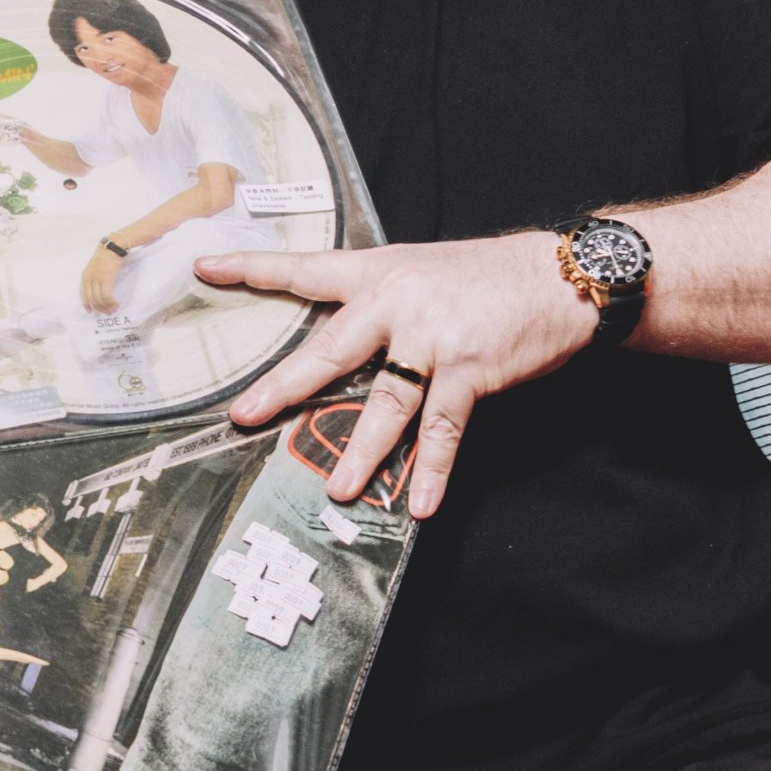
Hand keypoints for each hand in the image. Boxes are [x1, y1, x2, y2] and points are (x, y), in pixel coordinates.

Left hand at [81, 240, 125, 313]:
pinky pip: (107, 296)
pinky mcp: (106, 279)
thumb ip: (93, 279)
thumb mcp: (94, 268)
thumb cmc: (105, 257)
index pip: (83, 295)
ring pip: (100, 299)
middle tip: (107, 313)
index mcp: (84, 277)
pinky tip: (116, 303)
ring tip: (113, 310)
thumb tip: (97, 292)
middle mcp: (89, 279)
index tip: (91, 312)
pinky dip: (111, 302)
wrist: (112, 247)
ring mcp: (97, 279)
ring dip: (107, 307)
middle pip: (92, 299)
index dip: (87, 305)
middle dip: (100, 308)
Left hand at [206, 232, 597, 517]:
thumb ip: (380, 304)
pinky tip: (421, 502)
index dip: (254, 269)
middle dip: (284, 387)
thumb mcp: (422, 272)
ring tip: (337, 490)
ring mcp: (434, 337)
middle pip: (329, 350)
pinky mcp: (470, 369)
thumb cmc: (488, 279)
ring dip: (361, 452)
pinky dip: (432, 469)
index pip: (305, 269)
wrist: (564, 276)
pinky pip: (443, 430)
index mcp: (379, 272)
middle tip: (246, 415)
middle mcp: (398, 301)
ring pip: (385, 403)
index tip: (205, 268)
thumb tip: (340, 349)